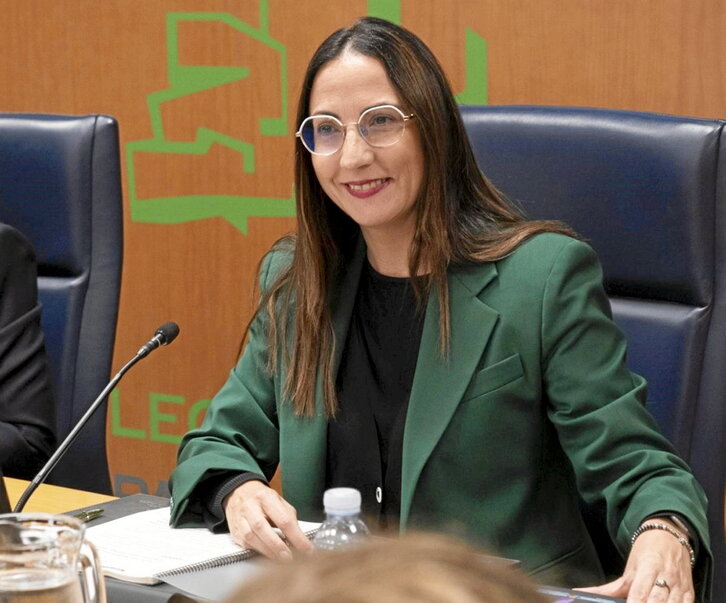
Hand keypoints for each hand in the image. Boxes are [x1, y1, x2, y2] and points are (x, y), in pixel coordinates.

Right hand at [222, 480, 313, 559]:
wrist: (239, 493)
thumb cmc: (263, 500)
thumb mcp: (280, 502)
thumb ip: (290, 520)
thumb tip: (300, 540)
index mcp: (266, 497)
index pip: (283, 519)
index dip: (296, 537)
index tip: (307, 549)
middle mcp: (251, 507)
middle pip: (263, 528)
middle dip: (278, 546)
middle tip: (290, 558)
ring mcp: (240, 520)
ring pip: (251, 538)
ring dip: (268, 551)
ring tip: (281, 559)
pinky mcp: (235, 532)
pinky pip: (246, 545)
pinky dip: (259, 551)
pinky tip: (269, 554)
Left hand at [577, 519, 694, 601]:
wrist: (669, 535)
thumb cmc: (646, 551)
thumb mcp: (628, 568)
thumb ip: (610, 588)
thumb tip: (580, 592)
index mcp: (648, 567)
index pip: (639, 593)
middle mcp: (666, 577)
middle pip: (656, 602)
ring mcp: (680, 586)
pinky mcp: (690, 593)